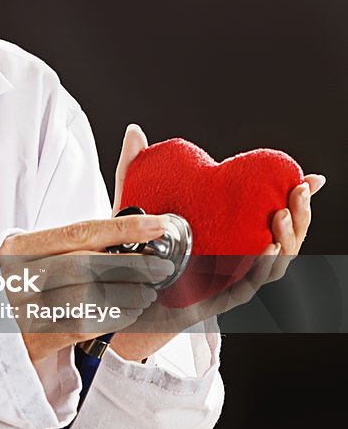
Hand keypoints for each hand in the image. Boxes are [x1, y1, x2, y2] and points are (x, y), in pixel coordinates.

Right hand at [0, 214, 173, 363]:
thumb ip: (58, 250)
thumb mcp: (19, 261)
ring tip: (146, 293)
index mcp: (17, 249)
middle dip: (132, 264)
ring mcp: (20, 310)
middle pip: (87, 264)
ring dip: (126, 294)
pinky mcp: (28, 342)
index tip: (157, 225)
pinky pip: (79, 326)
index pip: (79, 232)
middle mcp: (16, 276)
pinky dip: (110, 318)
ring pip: (86, 296)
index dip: (123, 228)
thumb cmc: (2, 292)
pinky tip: (127, 313)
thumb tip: (118, 239)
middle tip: (160, 266)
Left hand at [110, 122, 326, 338]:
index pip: (273, 215)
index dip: (297, 199)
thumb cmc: (129, 245)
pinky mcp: (217, 298)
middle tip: (297, 191)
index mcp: (231, 231)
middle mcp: (236, 255)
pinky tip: (268, 248)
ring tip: (280, 215)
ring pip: (274, 264)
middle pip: (284, 239)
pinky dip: (262, 267)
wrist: (118, 289)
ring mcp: (230, 277)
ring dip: (286, 239)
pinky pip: (247, 285)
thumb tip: (134, 131)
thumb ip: (136, 165)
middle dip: (299, 215)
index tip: (310, 178)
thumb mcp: (133, 200)